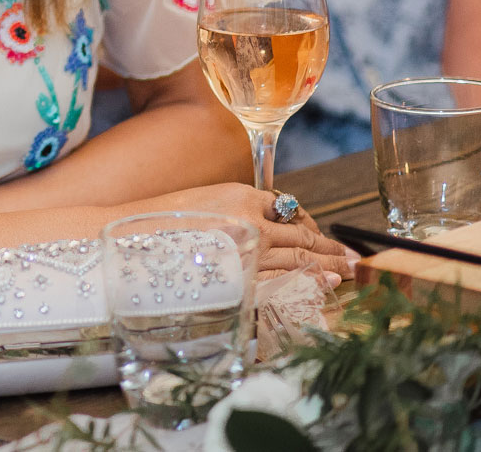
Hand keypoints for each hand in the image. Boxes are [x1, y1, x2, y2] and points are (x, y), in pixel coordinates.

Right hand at [130, 183, 359, 285]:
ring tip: (346, 273)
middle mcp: (249, 220)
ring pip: (298, 258)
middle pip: (301, 235)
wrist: (127, 238)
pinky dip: (306, 283)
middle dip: (330, 248)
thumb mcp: (202, 201)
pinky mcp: (238, 278)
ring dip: (326, 267)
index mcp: (240, 195)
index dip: (312, 224)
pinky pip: (281, 281)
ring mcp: (246, 251)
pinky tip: (323, 285)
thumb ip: (236, 210)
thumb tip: (265, 224)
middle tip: (353, 258)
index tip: (326, 235)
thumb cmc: (158, 221)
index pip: (289, 208)